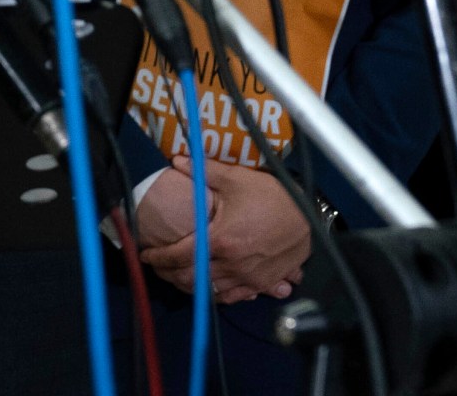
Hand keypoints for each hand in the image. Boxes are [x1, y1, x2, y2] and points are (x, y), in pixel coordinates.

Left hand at [140, 157, 310, 302]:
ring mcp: (247, 278)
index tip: (146, 255)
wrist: (310, 217)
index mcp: (220, 241)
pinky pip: (234, 296)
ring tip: (178, 277)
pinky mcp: (262, 283)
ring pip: (210, 291)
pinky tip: (210, 289)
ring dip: (190, 286)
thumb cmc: (274, 197)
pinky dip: (217, 295)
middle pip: (190, 278)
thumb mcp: (237, 180)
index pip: (178, 256)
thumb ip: (205, 171)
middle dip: (169, 274)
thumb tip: (177, 159)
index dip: (158, 257)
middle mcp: (231, 265)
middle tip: (158, 266)